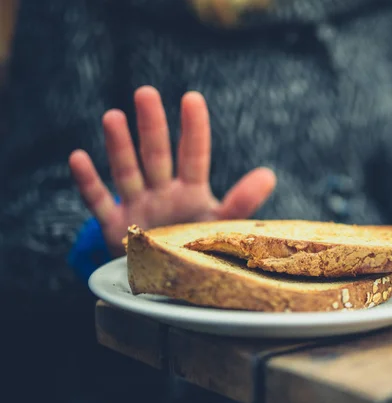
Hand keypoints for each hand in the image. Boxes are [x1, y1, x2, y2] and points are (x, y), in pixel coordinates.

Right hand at [69, 86, 275, 255]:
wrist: (167, 276)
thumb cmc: (196, 244)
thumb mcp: (220, 225)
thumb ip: (241, 202)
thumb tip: (269, 175)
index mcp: (192, 191)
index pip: (194, 155)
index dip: (194, 130)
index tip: (192, 99)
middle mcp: (163, 193)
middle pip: (157, 155)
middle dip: (152, 127)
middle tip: (146, 93)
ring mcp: (138, 207)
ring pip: (127, 172)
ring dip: (120, 146)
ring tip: (113, 116)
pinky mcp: (116, 228)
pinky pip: (99, 203)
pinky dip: (88, 183)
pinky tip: (77, 158)